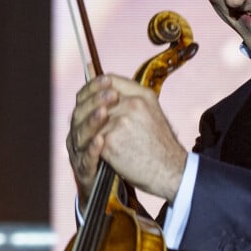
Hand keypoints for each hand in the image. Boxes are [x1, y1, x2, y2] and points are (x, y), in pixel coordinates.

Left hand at [67, 74, 186, 206]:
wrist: (170, 170)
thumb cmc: (160, 145)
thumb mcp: (153, 112)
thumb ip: (133, 100)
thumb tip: (109, 93)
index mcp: (143, 95)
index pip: (110, 80)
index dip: (95, 86)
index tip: (89, 94)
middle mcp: (132, 104)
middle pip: (96, 100)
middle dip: (86, 110)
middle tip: (80, 119)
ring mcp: (121, 122)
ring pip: (91, 120)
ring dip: (85, 129)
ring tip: (86, 137)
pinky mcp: (111, 141)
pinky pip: (91, 139)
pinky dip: (90, 145)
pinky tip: (92, 150)